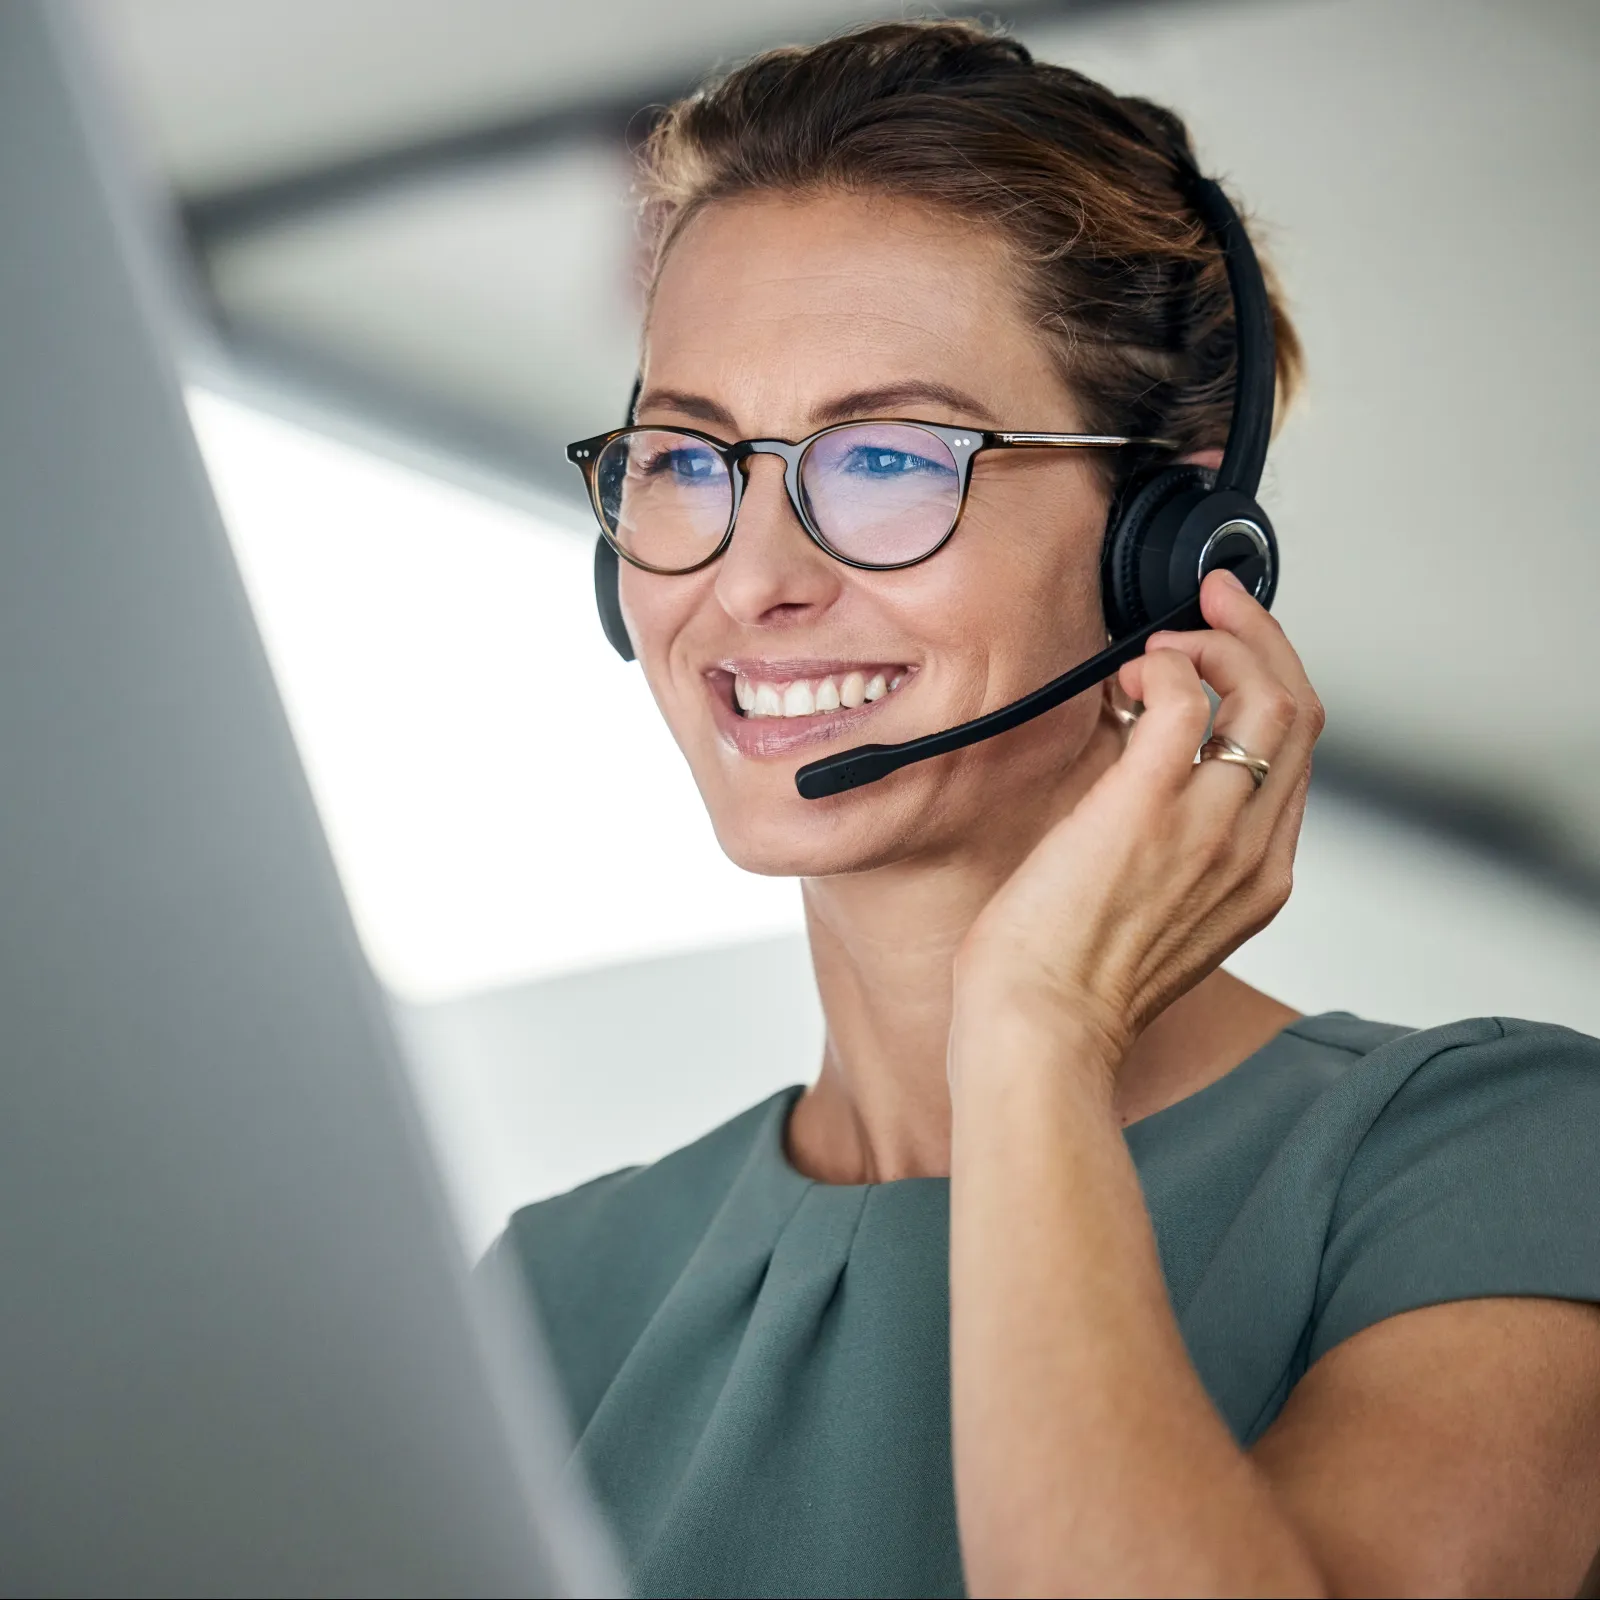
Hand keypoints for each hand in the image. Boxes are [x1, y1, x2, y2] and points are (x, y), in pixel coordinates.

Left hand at [954, 568, 1323, 1075]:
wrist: (1042, 1029)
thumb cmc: (1072, 984)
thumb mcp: (1156, 915)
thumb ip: (1171, 845)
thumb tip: (1137, 758)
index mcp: (1257, 876)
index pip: (1295, 754)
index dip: (1268, 684)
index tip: (1230, 648)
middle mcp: (1251, 848)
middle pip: (1298, 710)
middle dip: (1260, 639)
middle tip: (1213, 604)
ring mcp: (1208, 824)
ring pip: (1265, 694)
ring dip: (1217, 644)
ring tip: (1160, 649)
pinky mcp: (1148, 804)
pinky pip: (1186, 699)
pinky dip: (1164, 667)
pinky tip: (1129, 676)